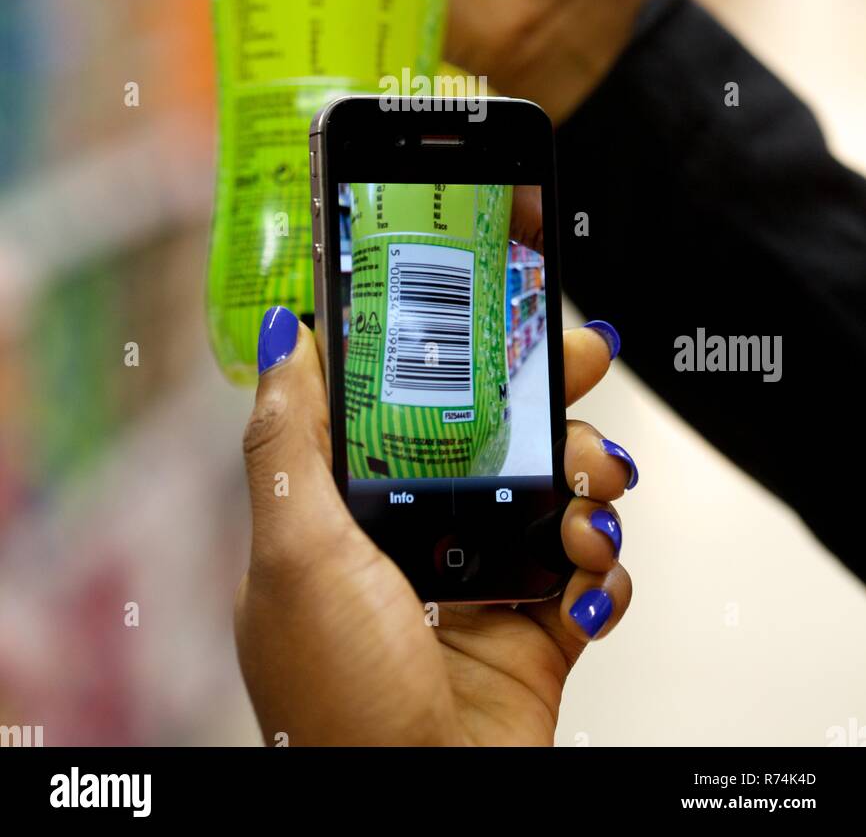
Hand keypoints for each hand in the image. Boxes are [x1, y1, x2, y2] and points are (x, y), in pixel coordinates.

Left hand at [235, 310, 634, 746]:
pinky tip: (590, 577)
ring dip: (588, 481)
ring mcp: (481, 585)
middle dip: (547, 394)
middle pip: (495, 436)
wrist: (423, 812)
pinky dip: (604, 568)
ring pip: (554, 492)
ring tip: (591, 504)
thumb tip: (286, 334)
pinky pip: (590, 572)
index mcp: (350, 514)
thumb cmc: (338, 702)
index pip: (404, 404)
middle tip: (587, 360)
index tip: (491, 305)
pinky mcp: (537, 631)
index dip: (450, 349)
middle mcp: (417, 541)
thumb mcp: (294, 555)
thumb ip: (289, 442)